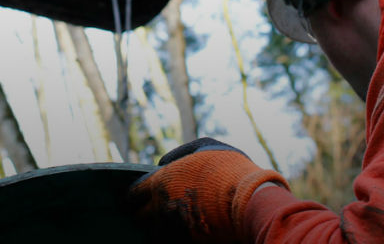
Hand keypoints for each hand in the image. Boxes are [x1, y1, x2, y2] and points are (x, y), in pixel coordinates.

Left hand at [129, 138, 287, 242]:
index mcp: (160, 182)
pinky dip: (172, 237)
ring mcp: (172, 228)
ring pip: (153, 232)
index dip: (134, 197)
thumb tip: (163, 161)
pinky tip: (181, 231)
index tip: (137, 198)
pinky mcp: (186, 242)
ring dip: (158, 227)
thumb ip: (181, 153)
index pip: (133, 194)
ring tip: (168, 222)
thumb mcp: (206, 148)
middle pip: (139, 217)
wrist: (249, 200)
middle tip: (151, 212)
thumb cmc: (229, 170)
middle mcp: (161, 207)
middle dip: (144, 214)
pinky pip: (170, 241)